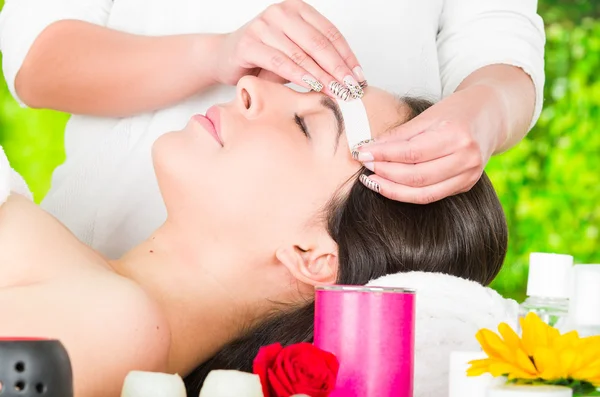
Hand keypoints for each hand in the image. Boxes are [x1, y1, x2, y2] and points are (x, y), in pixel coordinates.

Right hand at [213, 0, 364, 98]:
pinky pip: (280, 62)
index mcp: (297, 9)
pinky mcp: (249, 43)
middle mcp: (281, 12)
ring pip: (301, 54)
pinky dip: (299, 76)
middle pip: (319, 43)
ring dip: (322, 76)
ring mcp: (264, 25)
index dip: (347, 56)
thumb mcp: (293, 55)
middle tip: (351, 88)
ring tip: (337, 92)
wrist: (223, 58)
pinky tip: (313, 87)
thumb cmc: (262, 58)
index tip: (359, 77)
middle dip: (338, 68)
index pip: (330, 33)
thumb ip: (316, 59)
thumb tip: (348, 81)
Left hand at [356, 86, 503, 203]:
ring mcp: (469, 175)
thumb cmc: (457, 110)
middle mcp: (466, 158)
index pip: (411, 152)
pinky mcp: (466, 186)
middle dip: (385, 174)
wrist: (491, 114)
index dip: (383, 155)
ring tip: (372, 180)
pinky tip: (390, 186)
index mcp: (457, 135)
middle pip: (416, 176)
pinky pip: (431, 196)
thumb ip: (400, 134)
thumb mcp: (429, 115)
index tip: (362, 153)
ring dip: (393, 189)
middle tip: (365, 167)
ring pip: (423, 193)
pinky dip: (407, 194)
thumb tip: (369, 148)